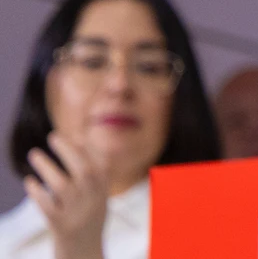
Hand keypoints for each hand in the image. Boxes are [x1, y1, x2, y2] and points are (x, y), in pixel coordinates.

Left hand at [24, 135, 108, 258]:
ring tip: (33, 154)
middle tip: (52, 137)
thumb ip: (92, 172)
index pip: (99, 163)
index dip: (86, 147)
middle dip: (68, 151)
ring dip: (47, 167)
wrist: (85, 255)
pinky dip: (38, 192)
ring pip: (62, 186)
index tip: (73, 135)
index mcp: (104, 191)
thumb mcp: (97, 197)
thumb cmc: (87, 221)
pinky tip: (30, 182)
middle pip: (83, 170)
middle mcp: (94, 201)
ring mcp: (77, 214)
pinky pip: (47, 206)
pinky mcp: (60, 227)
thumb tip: (77, 140)